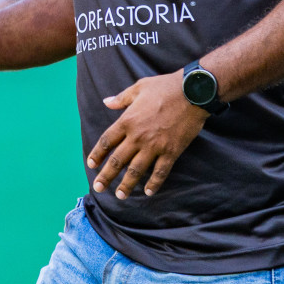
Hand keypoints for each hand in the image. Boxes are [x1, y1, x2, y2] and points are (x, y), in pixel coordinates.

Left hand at [87, 70, 206, 199]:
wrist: (191, 92)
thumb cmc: (164, 87)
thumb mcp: (138, 88)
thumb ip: (121, 98)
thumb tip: (107, 102)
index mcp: (127, 120)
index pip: (107, 141)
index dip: (97, 154)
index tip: (91, 164)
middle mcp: (137, 136)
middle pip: (118, 160)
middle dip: (106, 176)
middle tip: (98, 187)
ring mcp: (154, 146)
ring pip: (136, 170)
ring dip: (126, 184)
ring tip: (119, 196)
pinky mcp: (171, 151)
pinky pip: (160, 172)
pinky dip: (154, 183)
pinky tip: (148, 192)